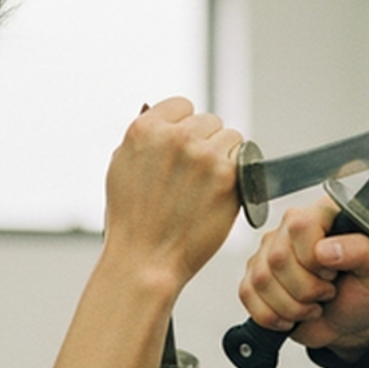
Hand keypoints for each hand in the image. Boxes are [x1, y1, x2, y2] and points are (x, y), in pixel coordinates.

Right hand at [104, 97, 244, 289]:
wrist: (145, 260)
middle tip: (197, 175)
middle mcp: (176, 136)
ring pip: (231, 137)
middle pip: (209, 121)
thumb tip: (165, 123)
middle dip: (206, 143)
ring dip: (226, 156)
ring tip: (210, 185)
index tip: (185, 149)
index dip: (185, 127)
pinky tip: (224, 191)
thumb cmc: (132, 222)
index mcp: (145, 129)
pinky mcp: (227, 176)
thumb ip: (146, 140)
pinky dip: (241, 174)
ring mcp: (203, 155)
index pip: (182, 106)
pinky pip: (246, 159)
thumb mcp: (122, 167)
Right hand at [237, 195, 368, 357]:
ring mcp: (268, 253)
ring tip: (313, 306)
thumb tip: (323, 250)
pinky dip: (273, 316)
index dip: (314, 258)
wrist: (352, 325)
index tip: (334, 272)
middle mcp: (291, 228)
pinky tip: (292, 316)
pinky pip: (248, 295)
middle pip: (278, 257)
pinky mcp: (254, 279)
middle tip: (327, 293)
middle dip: (306, 289)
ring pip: (261, 279)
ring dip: (292, 307)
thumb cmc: (367, 293)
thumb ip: (362, 251)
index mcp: (324, 215)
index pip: (300, 225)